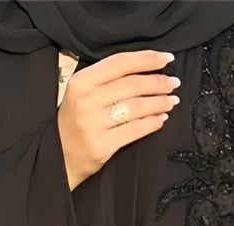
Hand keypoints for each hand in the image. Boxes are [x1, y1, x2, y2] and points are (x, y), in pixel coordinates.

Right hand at [58, 50, 179, 190]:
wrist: (60, 158)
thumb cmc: (75, 122)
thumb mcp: (82, 93)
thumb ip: (106, 79)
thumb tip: (145, 69)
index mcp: (81, 82)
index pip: (120, 63)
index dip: (146, 59)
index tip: (167, 59)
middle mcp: (87, 101)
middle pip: (132, 85)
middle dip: (158, 82)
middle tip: (174, 83)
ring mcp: (94, 124)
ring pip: (136, 107)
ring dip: (159, 102)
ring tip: (172, 100)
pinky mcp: (103, 146)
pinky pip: (135, 130)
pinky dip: (152, 123)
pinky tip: (161, 118)